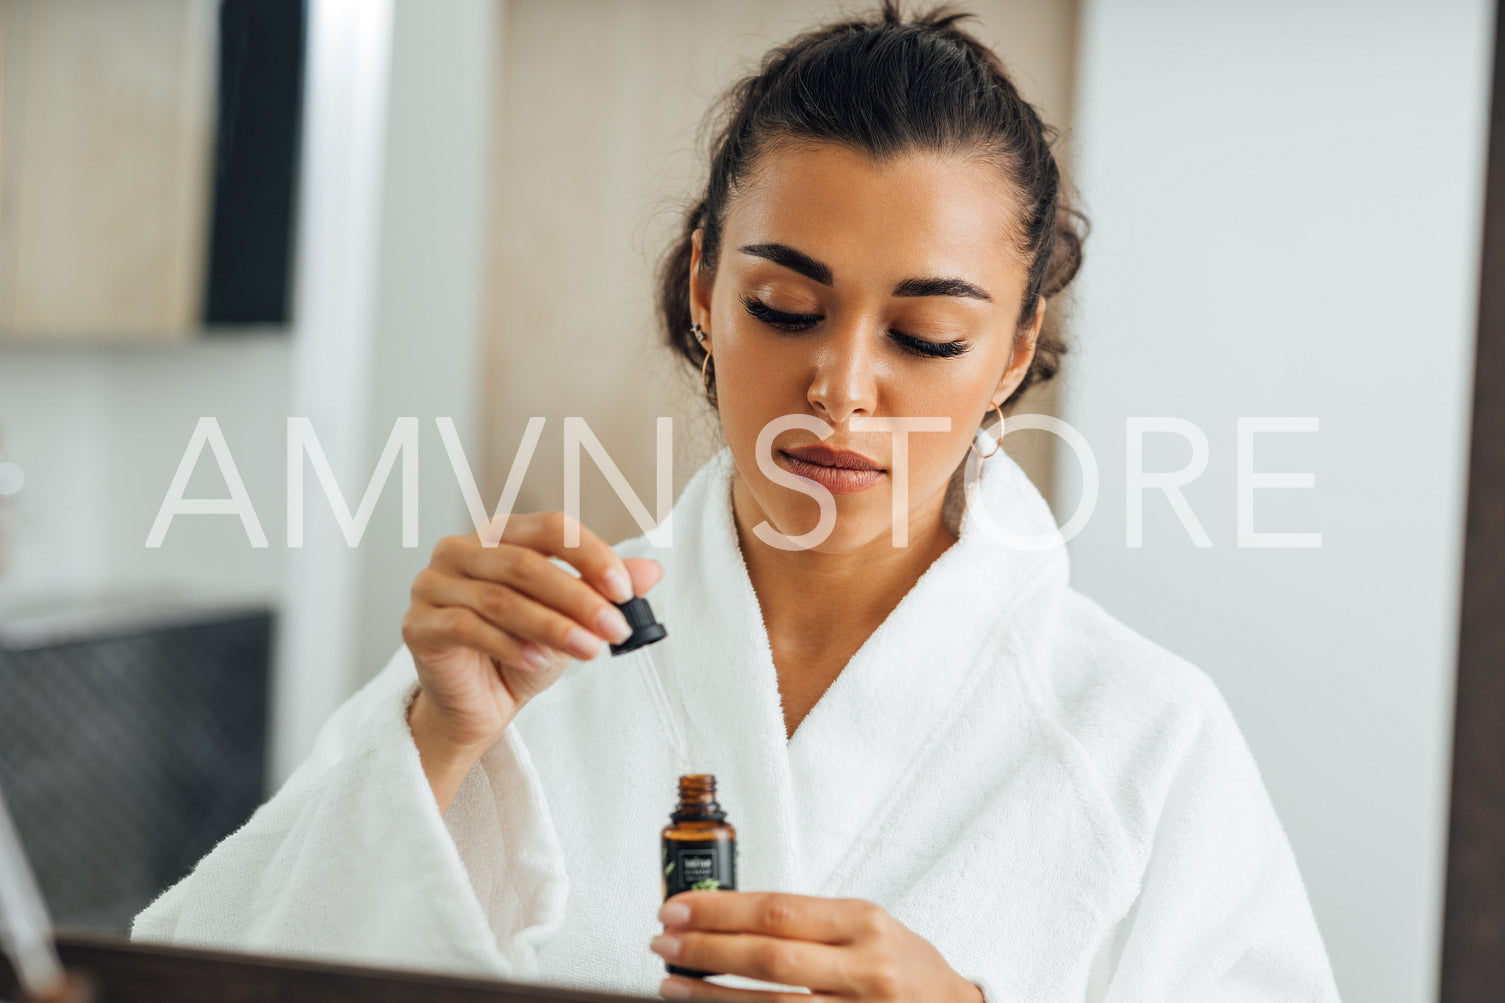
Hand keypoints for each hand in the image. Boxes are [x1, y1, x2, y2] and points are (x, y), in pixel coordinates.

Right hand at [401, 510, 661, 808]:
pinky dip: (510, 645)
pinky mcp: (417, 624)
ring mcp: (432, 584)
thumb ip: (602, 591)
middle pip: (526, 564)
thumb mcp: (571, 619)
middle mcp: (460, 550)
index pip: (550, 528)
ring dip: (553, 626)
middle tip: (616, 628)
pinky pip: (468, 628)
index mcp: (499, 533)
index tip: (625, 591)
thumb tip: (652, 572)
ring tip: (590, 651)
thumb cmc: (521, 652)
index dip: (591, 555)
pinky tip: (540, 661)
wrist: (478, 705)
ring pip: (501, 599)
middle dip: (578, 598)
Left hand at [650, 891, 984, 1001]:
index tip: (677, 910)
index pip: (778, 911)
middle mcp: (866, 969)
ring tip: (673, 985)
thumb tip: (725, 917)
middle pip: (770, 958)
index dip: (720, 911)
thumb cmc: (903, 965)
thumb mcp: (866, 927)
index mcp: (864, 924)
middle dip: (706, 951)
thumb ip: (807, 924)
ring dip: (712, 997)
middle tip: (663, 944)